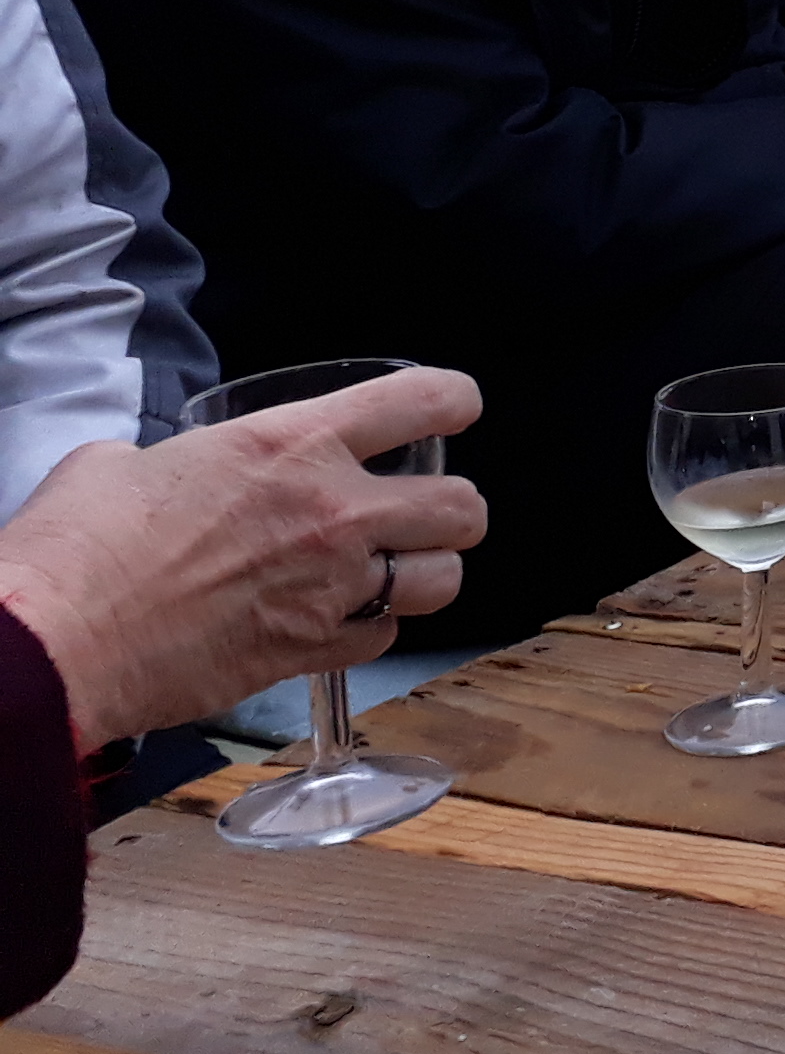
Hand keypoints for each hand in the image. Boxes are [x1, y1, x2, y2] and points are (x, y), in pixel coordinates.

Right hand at [0, 367, 485, 748]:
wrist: (54, 642)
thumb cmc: (76, 549)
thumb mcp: (123, 464)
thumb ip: (175, 459)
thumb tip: (162, 470)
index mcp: (292, 443)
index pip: (423, 400)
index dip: (453, 400)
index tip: (454, 409)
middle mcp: (331, 512)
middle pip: (462, 504)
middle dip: (453, 509)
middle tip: (425, 513)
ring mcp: (328, 588)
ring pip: (442, 580)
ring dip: (425, 574)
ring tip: (397, 571)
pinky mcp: (307, 653)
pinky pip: (381, 639)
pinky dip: (371, 631)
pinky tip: (341, 623)